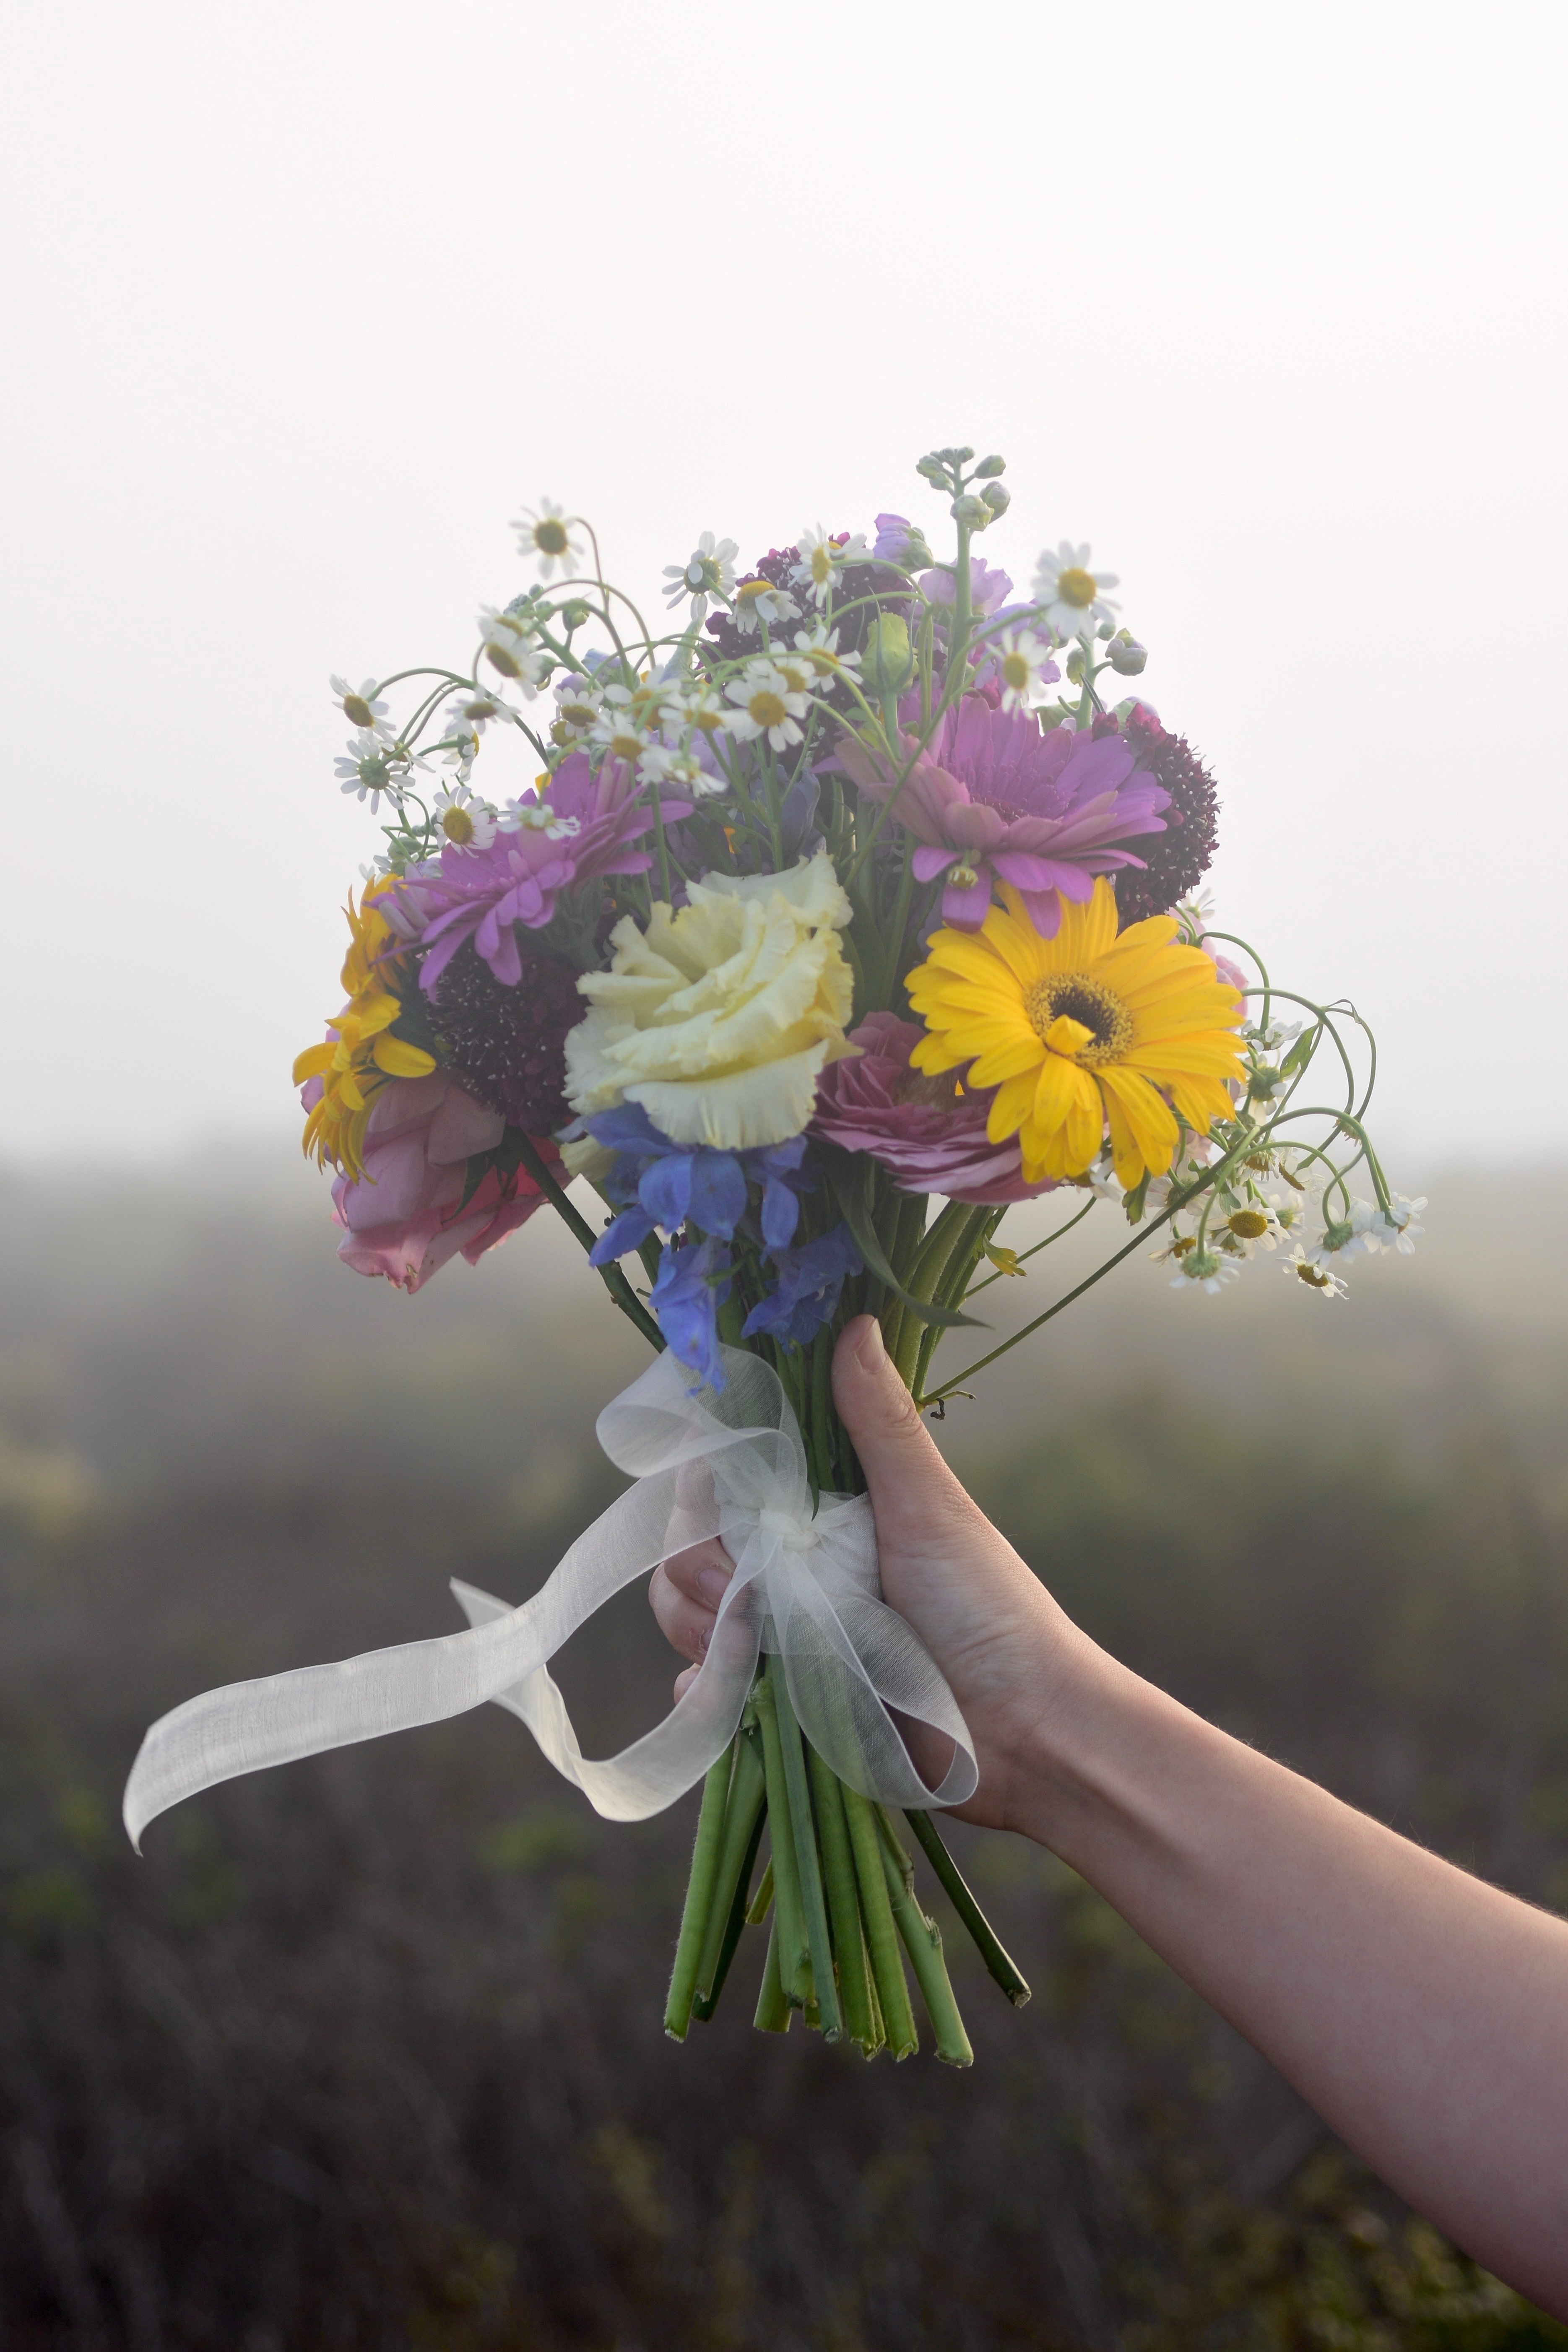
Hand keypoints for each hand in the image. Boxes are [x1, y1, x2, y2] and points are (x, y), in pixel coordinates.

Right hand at [648, 1313, 1094, 1833]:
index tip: (710, 1498)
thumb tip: (856, 1321)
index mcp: (826, 1508)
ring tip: (748, 1645)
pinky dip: (702, 1693)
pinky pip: (703, 1691)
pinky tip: (728, 1695)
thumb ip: (880, 1424)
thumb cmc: (989, 1608)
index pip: (728, 1475)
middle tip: (739, 1593)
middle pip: (692, 1544)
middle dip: (694, 1565)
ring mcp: (785, 1633)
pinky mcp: (782, 1700)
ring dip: (698, 1628)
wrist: (1023, 1732)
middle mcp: (797, 1563)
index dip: (704, 1484)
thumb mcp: (930, 1508)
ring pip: (688, 1613)